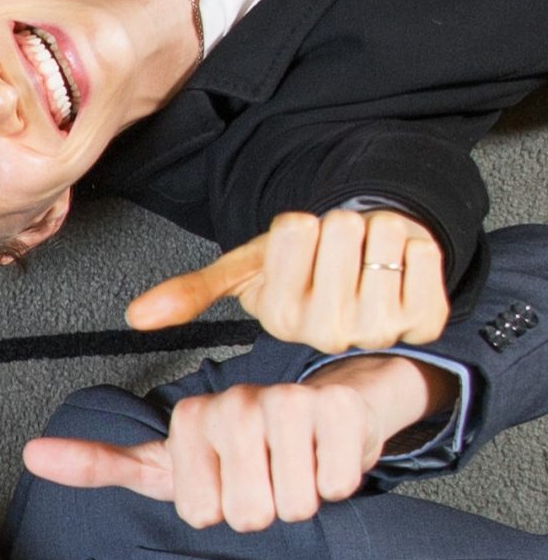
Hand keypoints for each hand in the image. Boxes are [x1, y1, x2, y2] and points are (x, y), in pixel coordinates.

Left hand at [21, 355, 448, 529]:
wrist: (331, 407)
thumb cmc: (241, 448)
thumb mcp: (166, 461)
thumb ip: (100, 464)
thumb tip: (29, 456)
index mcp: (189, 418)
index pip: (201, 515)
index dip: (219, 509)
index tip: (224, 478)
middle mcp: (233, 403)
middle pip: (247, 515)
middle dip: (264, 509)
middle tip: (267, 475)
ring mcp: (287, 401)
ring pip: (293, 505)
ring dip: (301, 497)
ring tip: (297, 464)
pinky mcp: (338, 409)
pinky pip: (336, 485)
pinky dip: (338, 482)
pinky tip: (329, 454)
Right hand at [126, 207, 451, 353]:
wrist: (368, 276)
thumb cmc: (307, 270)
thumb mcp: (248, 270)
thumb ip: (193, 291)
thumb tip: (135, 317)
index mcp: (279, 318)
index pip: (295, 228)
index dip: (302, 226)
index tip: (304, 249)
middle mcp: (325, 334)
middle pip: (340, 228)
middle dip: (342, 226)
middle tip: (340, 253)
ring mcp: (378, 330)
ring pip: (383, 236)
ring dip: (380, 233)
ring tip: (368, 259)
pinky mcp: (423, 322)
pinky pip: (424, 253)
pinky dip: (417, 247)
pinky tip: (400, 270)